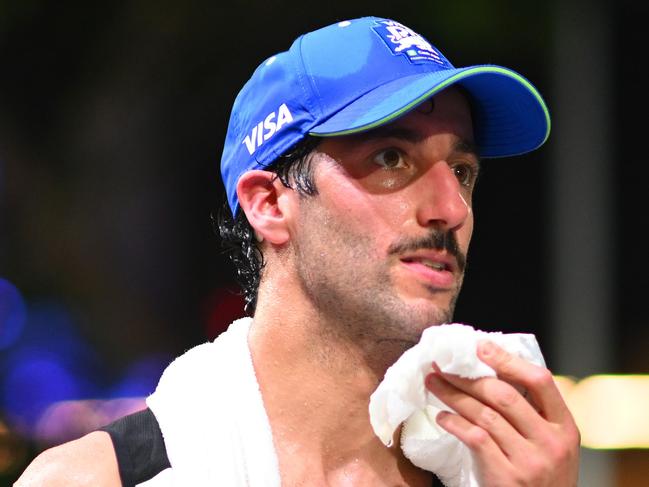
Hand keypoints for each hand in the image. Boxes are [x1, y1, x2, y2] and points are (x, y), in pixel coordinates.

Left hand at [425, 341, 579, 485]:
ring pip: (485, 415)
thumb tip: (492, 369)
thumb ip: (530, 412)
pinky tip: (442, 416)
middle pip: (504, 396)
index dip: (508, 360)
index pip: (540, 381)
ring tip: (434, 384)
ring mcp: (530, 462)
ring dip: (454, 395)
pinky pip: (476, 439)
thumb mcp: (549, 443)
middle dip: (468, 377)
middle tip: (441, 366)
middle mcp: (551, 442)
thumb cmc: (541, 477)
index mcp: (564, 426)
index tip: (480, 347)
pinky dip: (455, 423)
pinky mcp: (508, 477)